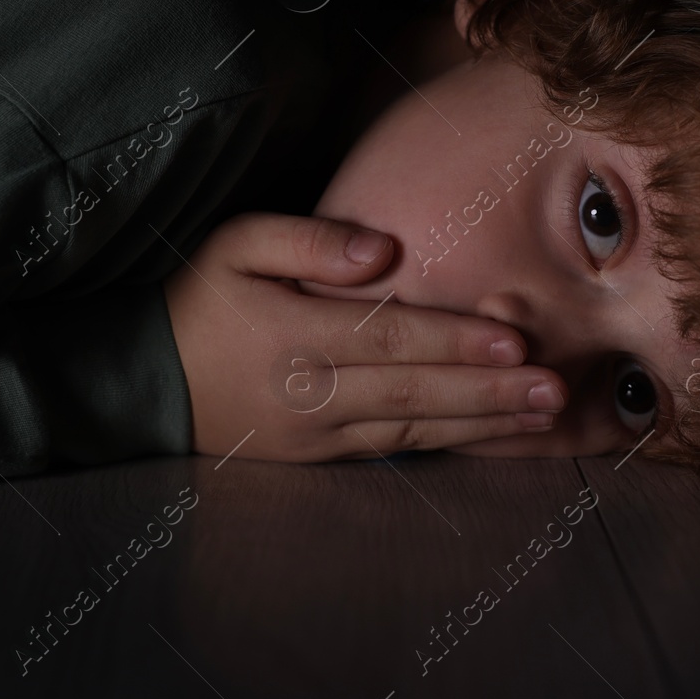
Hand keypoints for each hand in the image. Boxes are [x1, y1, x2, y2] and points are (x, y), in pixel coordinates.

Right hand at [162, 212, 568, 460]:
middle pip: (415, 393)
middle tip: (555, 389)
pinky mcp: (321, 457)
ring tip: (543, 414)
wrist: (144, 384)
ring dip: (484, 423)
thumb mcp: (235, 247)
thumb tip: (380, 250)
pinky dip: (450, 443)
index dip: (454, 340)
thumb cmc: (200, 301)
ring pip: (414, 430)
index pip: (389, 337)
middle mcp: (312, 392)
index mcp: (295, 336)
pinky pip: (396, 452)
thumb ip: (306, 241)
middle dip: (490, 391)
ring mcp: (318, 433)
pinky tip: (494, 434)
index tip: (514, 338)